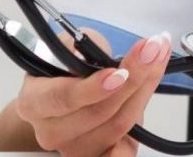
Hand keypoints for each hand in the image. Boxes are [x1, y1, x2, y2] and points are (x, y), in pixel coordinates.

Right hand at [12, 27, 172, 156]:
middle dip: (132, 79)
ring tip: (158, 59)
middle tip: (153, 50)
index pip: (63, 98)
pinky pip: (124, 149)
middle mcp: (50, 131)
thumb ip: (78, 48)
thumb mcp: (65, 47)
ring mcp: (74, 147)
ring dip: (144, 90)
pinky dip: (139, 127)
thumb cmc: (63, 68)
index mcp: (34, 102)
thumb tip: (95, 55)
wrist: (62, 93)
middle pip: (98, 113)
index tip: (119, 72)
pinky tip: (148, 104)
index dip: (93, 88)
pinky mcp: (98, 153)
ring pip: (118, 125)